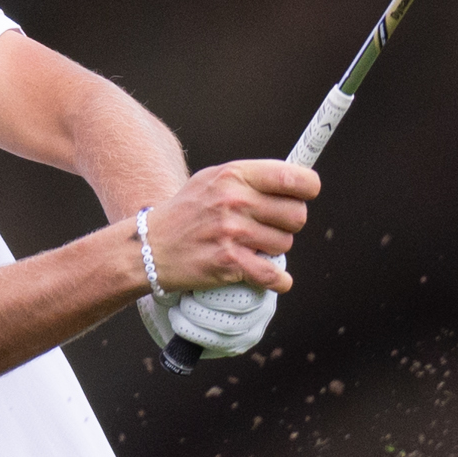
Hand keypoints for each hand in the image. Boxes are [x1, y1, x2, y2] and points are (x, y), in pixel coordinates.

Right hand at [132, 159, 312, 372]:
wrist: (150, 247)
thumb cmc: (187, 212)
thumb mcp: (213, 180)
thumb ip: (251, 178)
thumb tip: (296, 182)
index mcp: (234, 175)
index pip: (292, 177)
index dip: (307, 188)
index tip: (305, 194)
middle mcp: (234, 201)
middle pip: (296, 215)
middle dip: (289, 224)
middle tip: (269, 227)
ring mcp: (232, 232)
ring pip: (285, 244)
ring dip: (274, 250)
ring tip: (251, 247)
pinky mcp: (229, 263)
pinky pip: (274, 275)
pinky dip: (279, 280)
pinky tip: (274, 277)